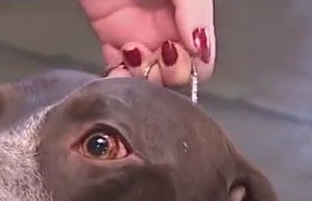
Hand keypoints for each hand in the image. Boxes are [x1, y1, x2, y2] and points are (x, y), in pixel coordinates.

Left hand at [79, 0, 214, 86]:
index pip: (201, 59)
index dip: (193, 65)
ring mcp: (139, 35)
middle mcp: (168, 29)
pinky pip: (117, 70)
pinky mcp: (110, 38)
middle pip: (175, 74)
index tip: (179, 53)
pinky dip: (117, 79)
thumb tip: (201, 50)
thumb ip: (196, 11)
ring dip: (142, 79)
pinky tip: (118, 73)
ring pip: (147, 77)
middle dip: (168, 74)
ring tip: (133, 55)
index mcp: (191, 16)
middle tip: (156, 55)